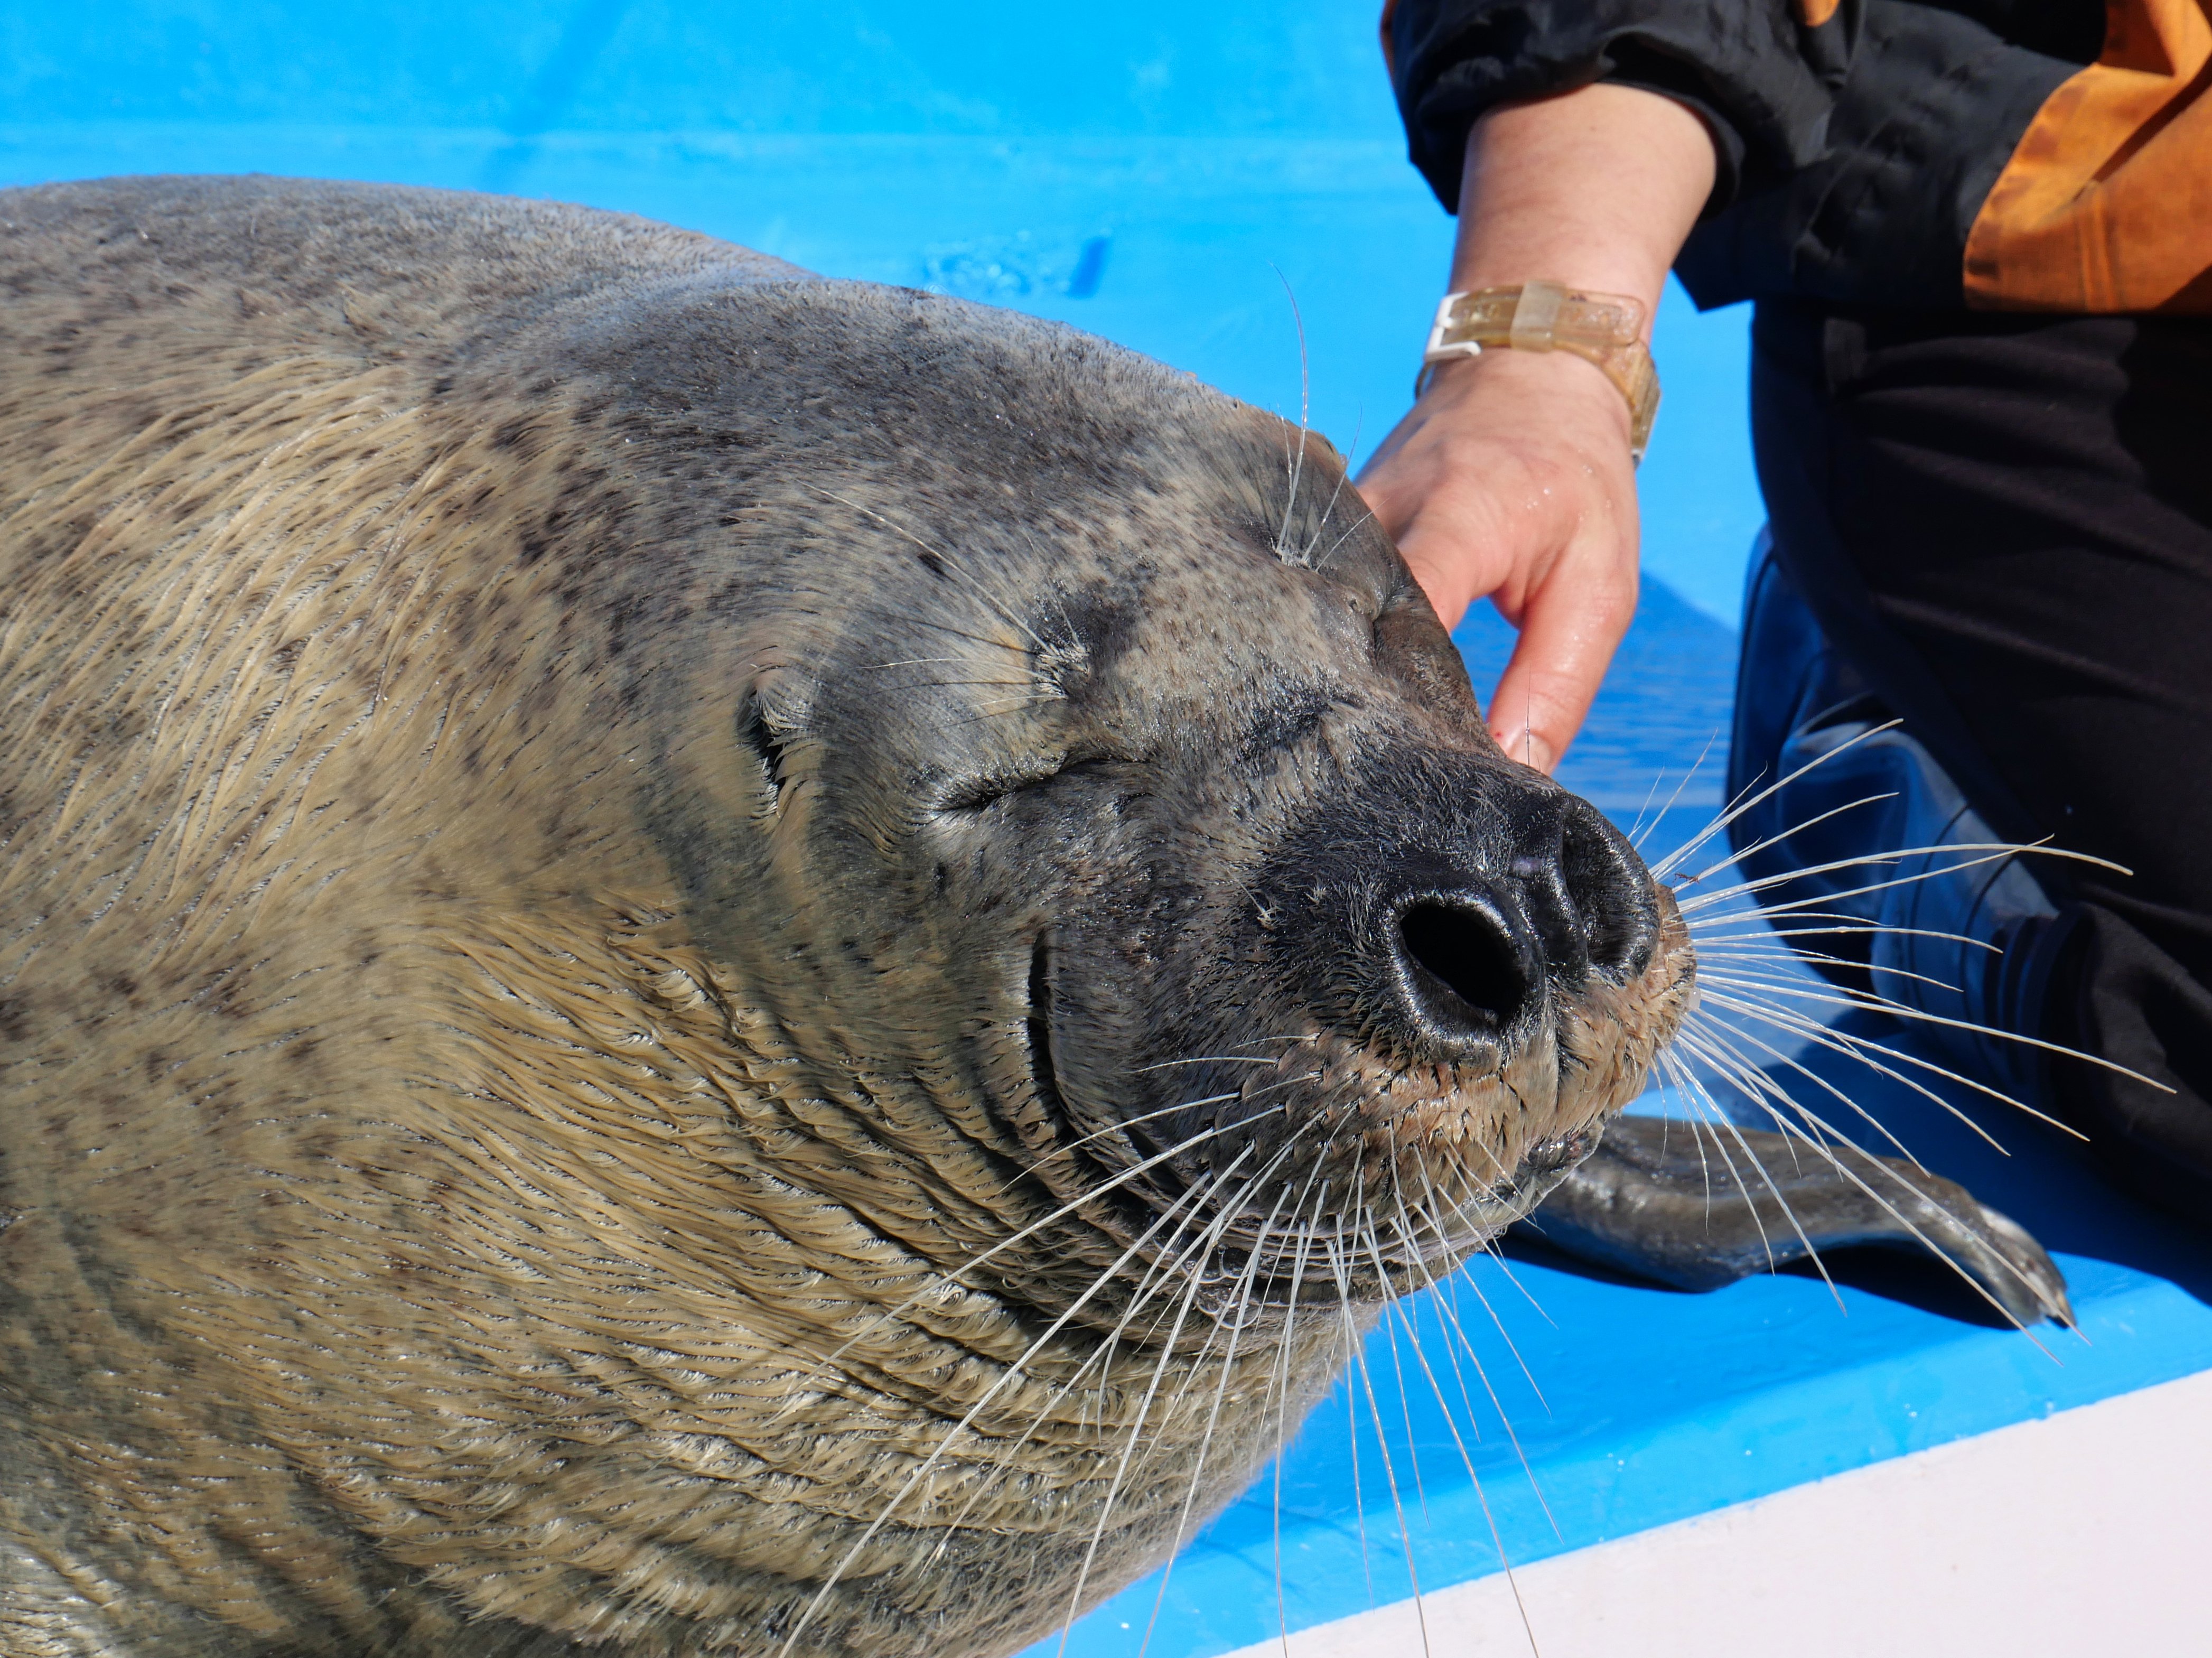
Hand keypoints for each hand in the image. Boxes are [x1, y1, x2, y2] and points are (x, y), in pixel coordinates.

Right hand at [1357, 346, 1639, 774]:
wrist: (1532, 368)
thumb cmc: (1577, 481)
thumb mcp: (1598, 587)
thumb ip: (1556, 686)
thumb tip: (1512, 774)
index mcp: (1458, 515)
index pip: (1406, 612)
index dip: (1401, 694)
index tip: (1411, 765)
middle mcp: (1380, 507)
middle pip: (1340, 621)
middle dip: (1356, 700)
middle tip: (1367, 776)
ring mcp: (1340, 509)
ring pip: (1315, 608)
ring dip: (1334, 670)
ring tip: (1342, 740)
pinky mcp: (1325, 519)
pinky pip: (1314, 589)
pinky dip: (1329, 635)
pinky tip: (1335, 684)